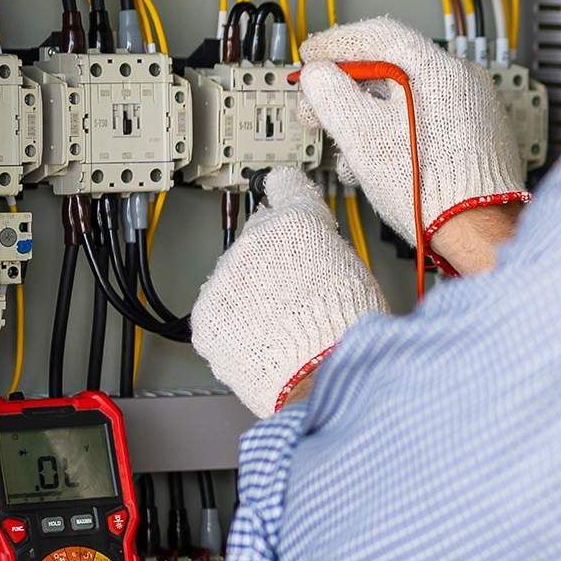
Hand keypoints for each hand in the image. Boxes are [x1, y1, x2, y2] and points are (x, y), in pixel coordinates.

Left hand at [191, 168, 385, 418]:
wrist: (319, 376)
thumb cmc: (345, 331)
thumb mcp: (355, 270)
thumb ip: (323, 248)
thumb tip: (314, 248)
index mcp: (298, 222)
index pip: (284, 185)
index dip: (285, 194)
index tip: (279, 194)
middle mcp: (255, 241)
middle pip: (258, 239)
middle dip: (272, 260)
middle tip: (296, 293)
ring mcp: (225, 278)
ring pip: (234, 278)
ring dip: (251, 296)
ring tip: (281, 326)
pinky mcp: (205, 316)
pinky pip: (217, 314)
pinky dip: (233, 327)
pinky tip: (261, 341)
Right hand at [298, 17, 530, 248]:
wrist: (477, 231)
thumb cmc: (429, 189)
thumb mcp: (361, 135)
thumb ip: (331, 94)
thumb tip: (319, 75)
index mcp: (438, 70)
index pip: (380, 35)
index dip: (337, 44)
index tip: (313, 58)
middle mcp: (463, 82)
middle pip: (392, 69)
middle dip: (346, 90)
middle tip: (317, 107)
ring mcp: (473, 109)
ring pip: (406, 99)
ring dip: (368, 118)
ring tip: (345, 149)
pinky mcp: (476, 135)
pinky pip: (427, 121)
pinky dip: (396, 132)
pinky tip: (378, 162)